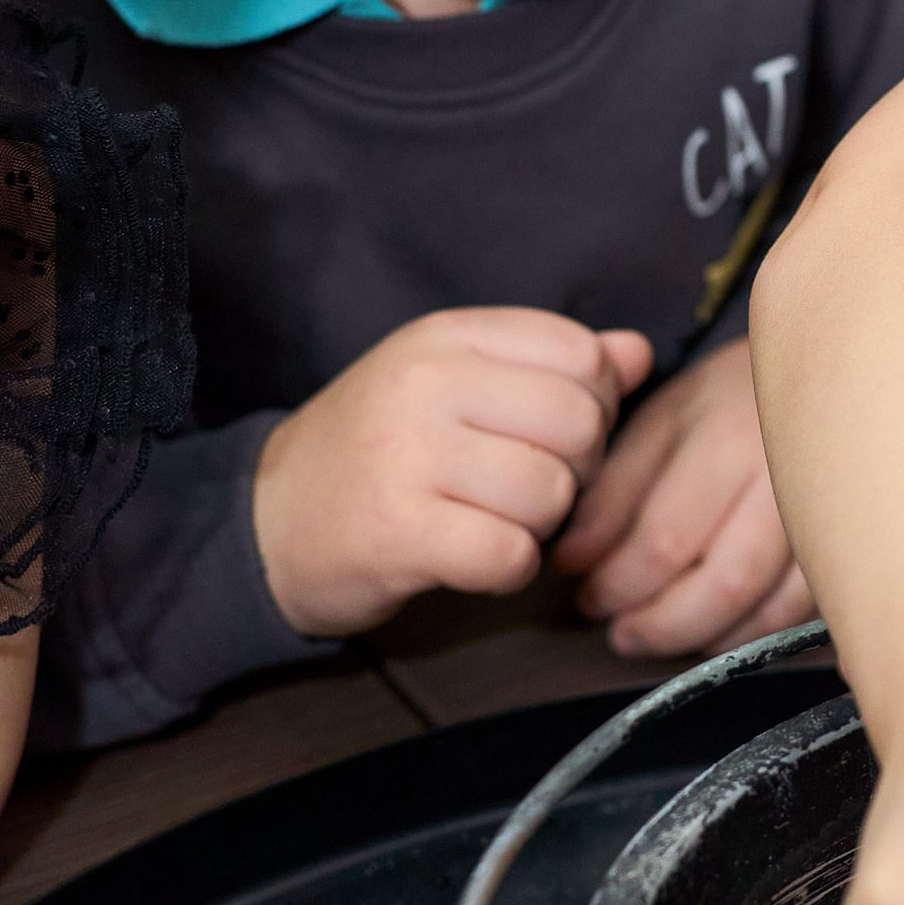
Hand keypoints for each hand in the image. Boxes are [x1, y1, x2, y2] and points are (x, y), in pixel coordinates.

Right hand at [254, 308, 653, 637]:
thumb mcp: (456, 384)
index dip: (593, 404)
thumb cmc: (378, 450)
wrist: (266, 522)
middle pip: (579, 424)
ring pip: (551, 493)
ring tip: (490, 520)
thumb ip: (549, 363)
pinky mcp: (398, 530)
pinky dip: (508, 569)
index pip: (580, 353)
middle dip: (573, 471)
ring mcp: (407, 454)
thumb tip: (637, 352)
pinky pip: (511, 554)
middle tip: (522, 488)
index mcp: (446, 335)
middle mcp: (426, 381)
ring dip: (538, 525)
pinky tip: (472, 558)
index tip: (550, 434)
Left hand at [555, 331, 810, 658]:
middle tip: (623, 635)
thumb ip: (615, 490)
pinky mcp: (854, 542)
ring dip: (710, 638)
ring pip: (771, 608)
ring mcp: (832, 515)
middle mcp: (786, 482)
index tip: (588, 599)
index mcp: (729, 442)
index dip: (618, 584)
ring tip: (667, 635)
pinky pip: (808, 609)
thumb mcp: (666, 418)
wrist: (833, 366)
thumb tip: (574, 563)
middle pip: (723, 585)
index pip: (665, 540)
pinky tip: (723, 628)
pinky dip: (759, 631)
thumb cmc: (736, 394)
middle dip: (662, 626)